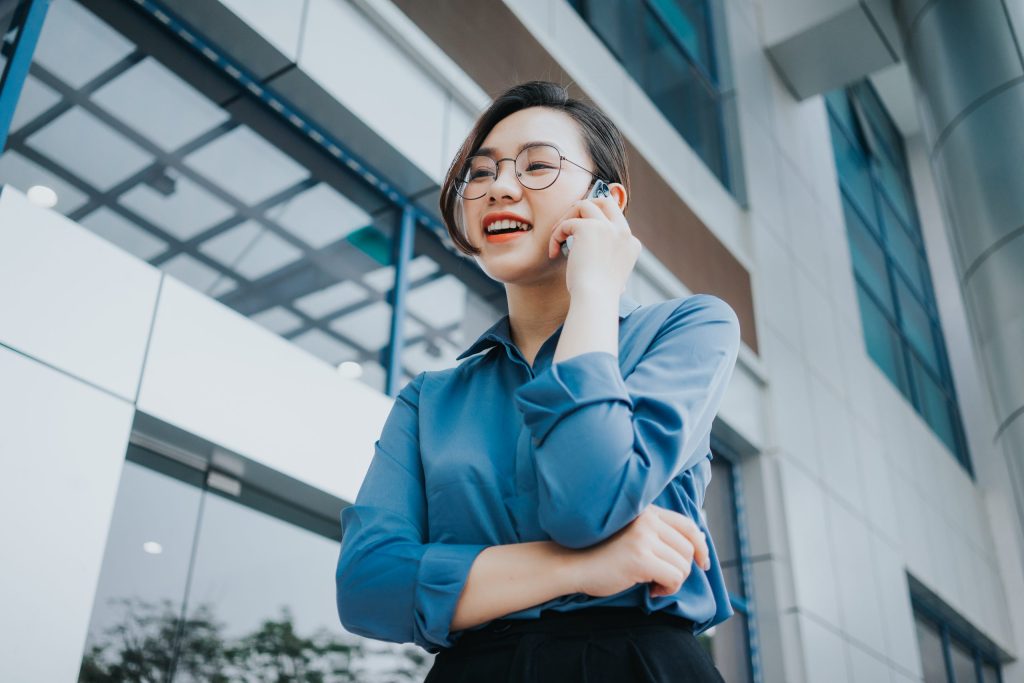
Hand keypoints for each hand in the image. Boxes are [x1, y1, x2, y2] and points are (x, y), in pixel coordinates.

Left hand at [547, 197, 641, 295]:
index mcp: (631, 244)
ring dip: (567, 219)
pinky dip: (556, 235)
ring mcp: (608, 228)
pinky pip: (567, 223)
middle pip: (604, 201)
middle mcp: (623, 232)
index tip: (579, 240)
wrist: (594, 300)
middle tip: (568, 225)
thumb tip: (593, 252)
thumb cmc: (597, 296)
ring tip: (557, 238)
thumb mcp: (609, 275)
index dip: (595, 224)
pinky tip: (553, 252)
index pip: (614, 221)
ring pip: (584, 205)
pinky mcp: (589, 228)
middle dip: (583, 208)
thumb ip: (607, 258)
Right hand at [568, 505, 710, 598]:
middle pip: (688, 548)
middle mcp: (647, 519)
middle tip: (661, 579)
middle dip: (681, 569)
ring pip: (683, 566)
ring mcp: (643, 537)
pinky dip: (667, 589)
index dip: (700, 546)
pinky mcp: (640, 558)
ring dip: (672, 581)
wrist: (573, 564)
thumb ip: (659, 534)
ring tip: (652, 584)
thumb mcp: (633, 535)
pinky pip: (674, 578)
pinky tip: (650, 590)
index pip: (688, 525)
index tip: (702, 562)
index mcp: (647, 511)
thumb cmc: (601, 554)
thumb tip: (699, 541)